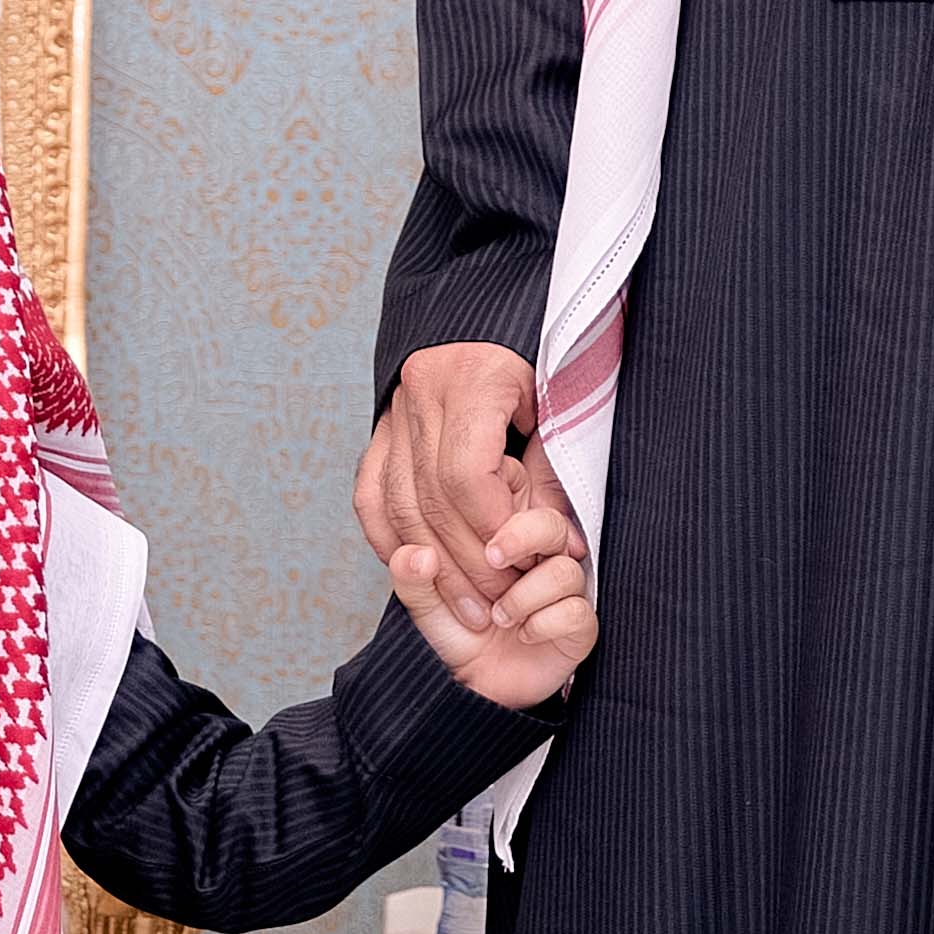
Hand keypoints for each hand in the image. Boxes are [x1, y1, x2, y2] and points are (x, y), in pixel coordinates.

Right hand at [356, 342, 575, 624]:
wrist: (488, 328)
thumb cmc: (538, 372)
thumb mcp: (559, 413)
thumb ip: (555, 477)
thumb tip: (563, 547)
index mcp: (472, 377)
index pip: (466, 475)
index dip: (492, 528)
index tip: (522, 562)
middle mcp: (422, 390)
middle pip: (430, 497)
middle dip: (466, 562)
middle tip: (501, 601)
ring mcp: (393, 410)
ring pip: (397, 504)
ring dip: (432, 565)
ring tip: (468, 605)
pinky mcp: (378, 431)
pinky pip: (370, 497)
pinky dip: (390, 540)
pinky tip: (420, 572)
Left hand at [393, 501, 597, 709]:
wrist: (471, 684)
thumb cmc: (455, 630)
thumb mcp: (422, 600)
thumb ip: (411, 574)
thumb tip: (415, 555)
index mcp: (508, 535)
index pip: (518, 501)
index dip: (497, 513)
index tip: (472, 534)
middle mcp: (541, 556)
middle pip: (552, 523)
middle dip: (522, 537)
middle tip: (493, 556)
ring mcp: (564, 590)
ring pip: (566, 570)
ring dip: (525, 595)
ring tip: (498, 615)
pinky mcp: (579, 625)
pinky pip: (577, 612)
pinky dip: (544, 623)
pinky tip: (523, 634)